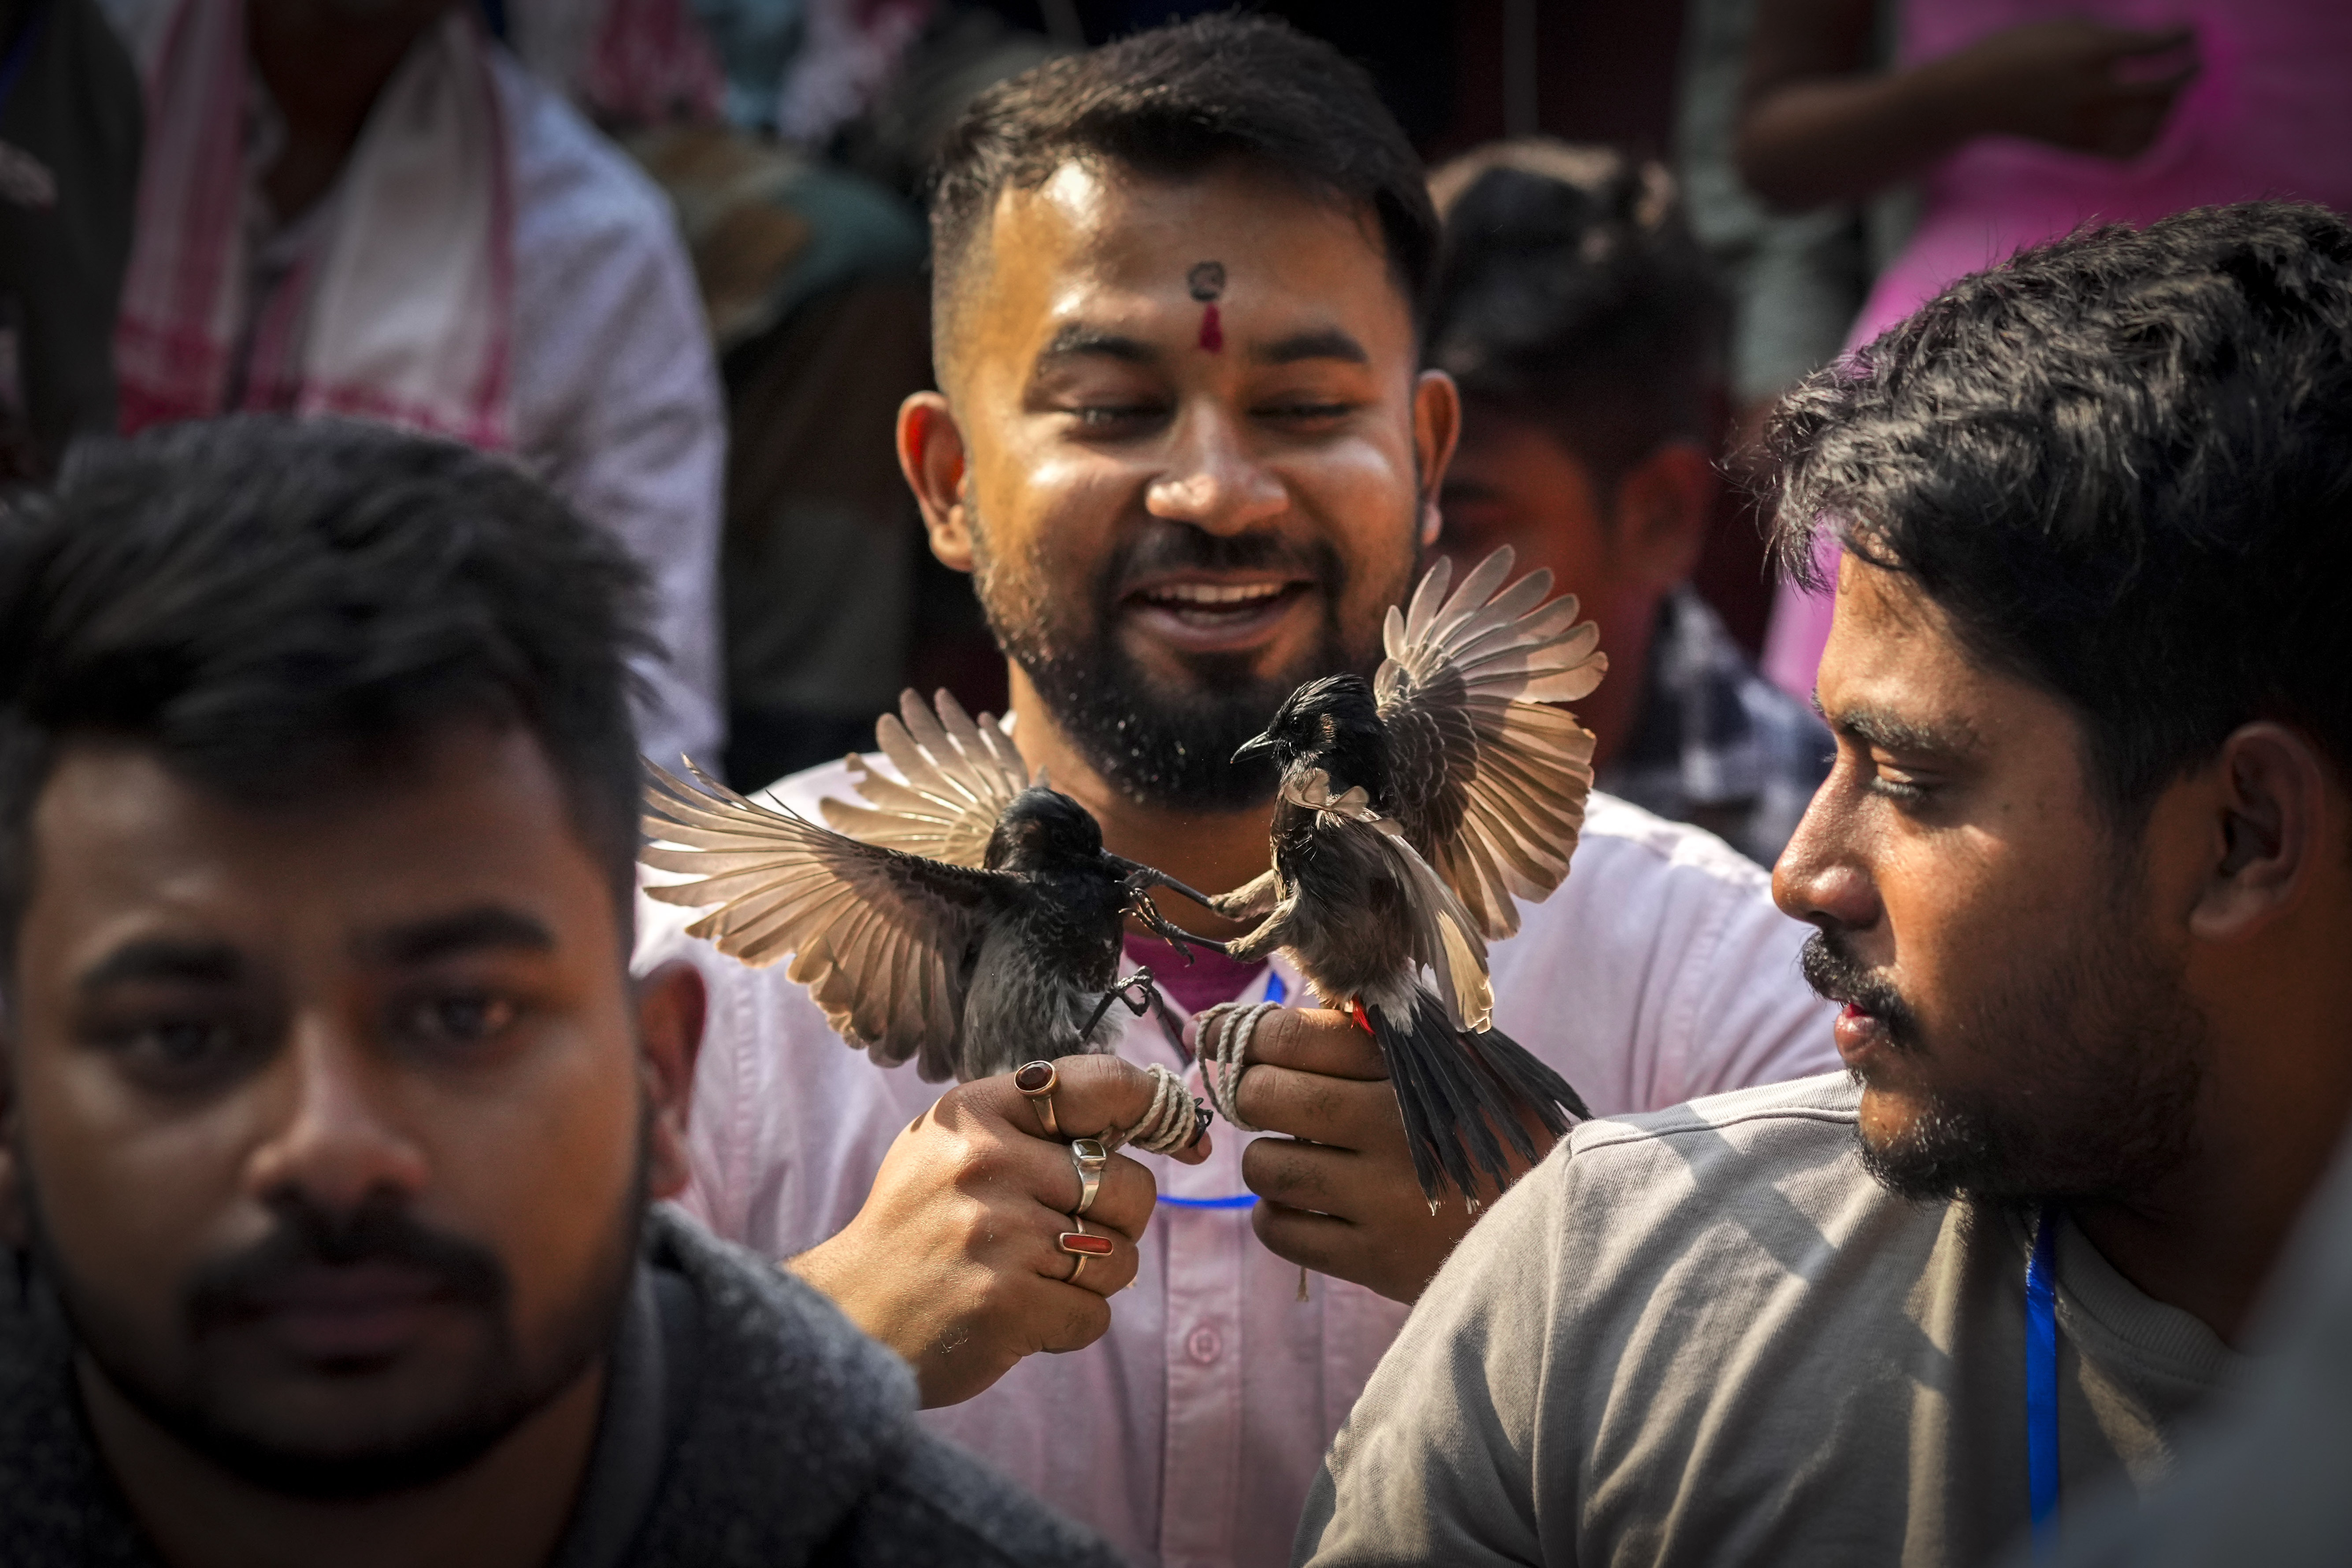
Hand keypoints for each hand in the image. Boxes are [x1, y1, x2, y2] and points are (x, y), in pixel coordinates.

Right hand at [787, 1055, 1209, 1407]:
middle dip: (1115, 1221)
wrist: (849, 1316)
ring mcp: (997, 1234)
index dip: (1157, 1109)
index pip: (1101, 1085)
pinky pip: (1094, 1315)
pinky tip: (1019, 1317)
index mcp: (978, 1112)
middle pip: (1131, 1187)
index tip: (1187, 1138)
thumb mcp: (956, 1147)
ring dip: (1091, 1281)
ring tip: (1029, 1279)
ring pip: (1120, 1257)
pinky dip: (1068, 1326)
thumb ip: (1037, 1123)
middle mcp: (987, 1162)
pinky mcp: (1006, 1303)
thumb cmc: (920, 1229)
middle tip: (1059, 1239)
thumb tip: (1153, 1108)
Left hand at [1235, 1009, 1554, 1303]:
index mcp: (1414, 1069)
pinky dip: (1277, 1215)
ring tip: (1295, 1155)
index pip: (1295, 1035)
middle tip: (1262, 1096)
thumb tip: (1285, 1016)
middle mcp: (1392, 1129)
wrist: (1564, 1227)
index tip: (1224, 1035)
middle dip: (1249, 1090)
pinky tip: (1306, 1204)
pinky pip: (1279, 1231)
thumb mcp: (1464, 1065)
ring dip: (1266, 1157)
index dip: (1245, 1033)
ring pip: (1264, 1166)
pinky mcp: (1374, 1260)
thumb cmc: (1502, 1134)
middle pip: (1265, 1095)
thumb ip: (1386, 1036)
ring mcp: (1380, 1199)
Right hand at [1935, 19, 2197, 159]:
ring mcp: (2086, 125)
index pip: (2158, 46)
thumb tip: (2154, 46)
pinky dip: (2150, 138)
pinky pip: (2130, 150)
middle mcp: (2093, 92)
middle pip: (2166, 88)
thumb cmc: (2018, 52)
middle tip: (2196, 61)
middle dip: (2190, 71)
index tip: (2191, 30)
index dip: (2185, 36)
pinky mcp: (2078, 147)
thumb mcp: (2065, 29)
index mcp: (2090, 53)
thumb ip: (2110, 37)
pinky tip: (2150, 122)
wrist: (1972, 97)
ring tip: (2169, 92)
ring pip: (2153, 124)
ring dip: (2171, 106)